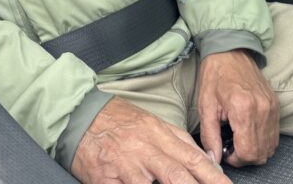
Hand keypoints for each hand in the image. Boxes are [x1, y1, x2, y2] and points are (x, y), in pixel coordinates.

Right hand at [71, 95, 229, 183]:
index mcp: (158, 133)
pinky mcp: (107, 179)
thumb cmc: (117, 120)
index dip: (213, 178)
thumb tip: (205, 159)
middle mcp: (145, 149)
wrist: (79, 115)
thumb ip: (177, 140)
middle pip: (178, 174)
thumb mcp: (150, 122)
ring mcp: (126, 165)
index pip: (193, 158)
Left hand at [198, 50, 278, 166]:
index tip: (225, 151)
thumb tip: (213, 158)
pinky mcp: (275, 106)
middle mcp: (262, 110)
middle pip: (260, 153)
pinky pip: (273, 135)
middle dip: (244, 157)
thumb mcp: (205, 105)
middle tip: (230, 146)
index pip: (247, 152)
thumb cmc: (215, 76)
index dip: (235, 159)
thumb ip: (210, 135)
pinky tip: (248, 131)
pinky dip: (262, 140)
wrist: (229, 52)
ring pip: (269, 147)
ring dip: (254, 150)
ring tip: (238, 138)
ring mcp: (271, 108)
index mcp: (243, 108)